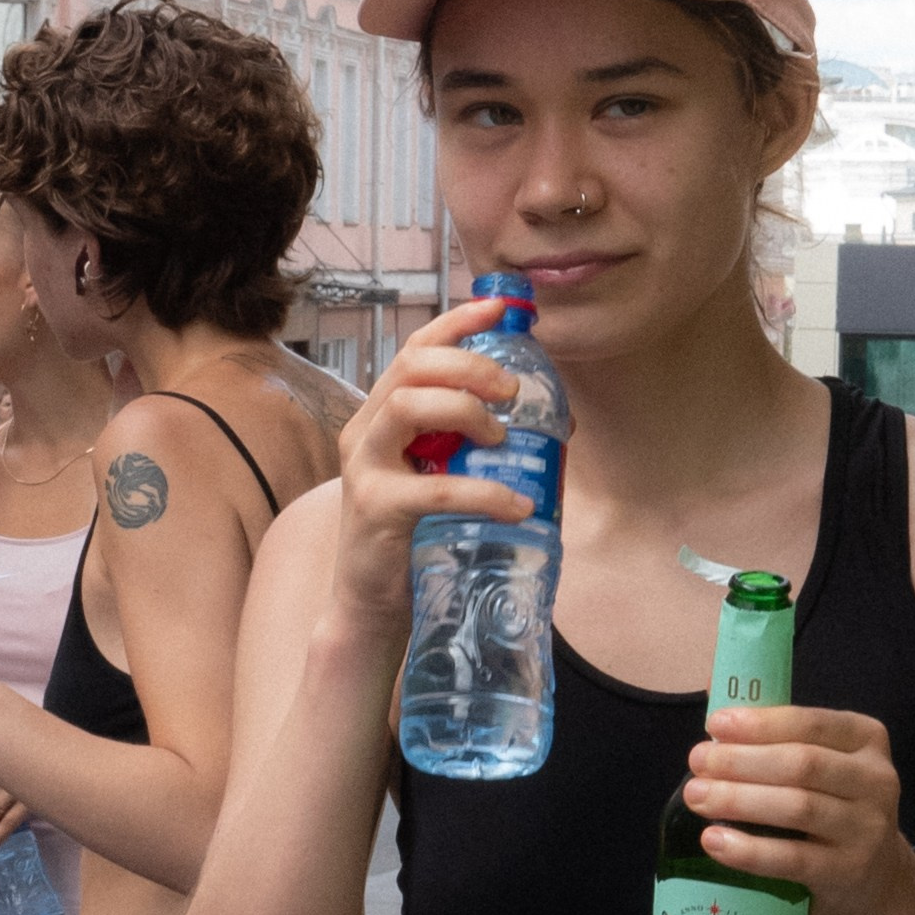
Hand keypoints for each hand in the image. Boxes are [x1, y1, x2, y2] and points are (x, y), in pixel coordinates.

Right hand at [329, 298, 535, 634]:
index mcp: (380, 414)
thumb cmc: (413, 537)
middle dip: (470, 365)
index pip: (414, 349)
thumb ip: (470, 444)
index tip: (500, 307)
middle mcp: (364, 431)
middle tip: (512, 392)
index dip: (457, 321)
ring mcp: (365, 468)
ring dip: (467, 411)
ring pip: (409, 406)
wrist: (372, 607)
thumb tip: (549, 420)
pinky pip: (435, 487)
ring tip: (502, 439)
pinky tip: (516, 505)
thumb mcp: (439, 475)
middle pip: (413, 365)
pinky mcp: (375, 509)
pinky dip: (484, 492)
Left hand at [683, 705, 914, 914]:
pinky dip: (749, 850)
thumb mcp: (823, 764)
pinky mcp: (849, 871)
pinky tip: (714, 841)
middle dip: (741, 761)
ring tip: (697, 797)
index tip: (715, 725)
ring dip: (739, 800)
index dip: (761, 723)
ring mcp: (867, 828)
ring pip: (797, 807)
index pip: (811, 723)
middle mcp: (876, 780)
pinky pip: (792, 859)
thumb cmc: (833, 807)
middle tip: (696, 762)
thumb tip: (715, 696)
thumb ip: (777, 734)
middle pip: (802, 764)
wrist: (877, 879)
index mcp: (866, 740)